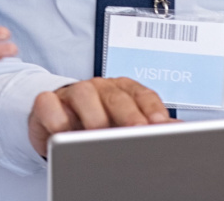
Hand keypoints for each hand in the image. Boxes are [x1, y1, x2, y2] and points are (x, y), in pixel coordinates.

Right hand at [28, 77, 171, 155]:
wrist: (56, 117)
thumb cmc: (96, 122)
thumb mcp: (122, 126)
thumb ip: (146, 128)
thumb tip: (175, 132)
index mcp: (123, 90)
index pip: (142, 95)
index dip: (153, 110)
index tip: (162, 125)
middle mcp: (100, 87)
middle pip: (116, 96)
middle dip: (129, 115)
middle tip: (137, 132)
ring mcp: (73, 92)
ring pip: (84, 95)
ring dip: (94, 117)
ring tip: (100, 136)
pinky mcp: (47, 101)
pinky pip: (50, 104)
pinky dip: (58, 119)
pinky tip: (64, 133)